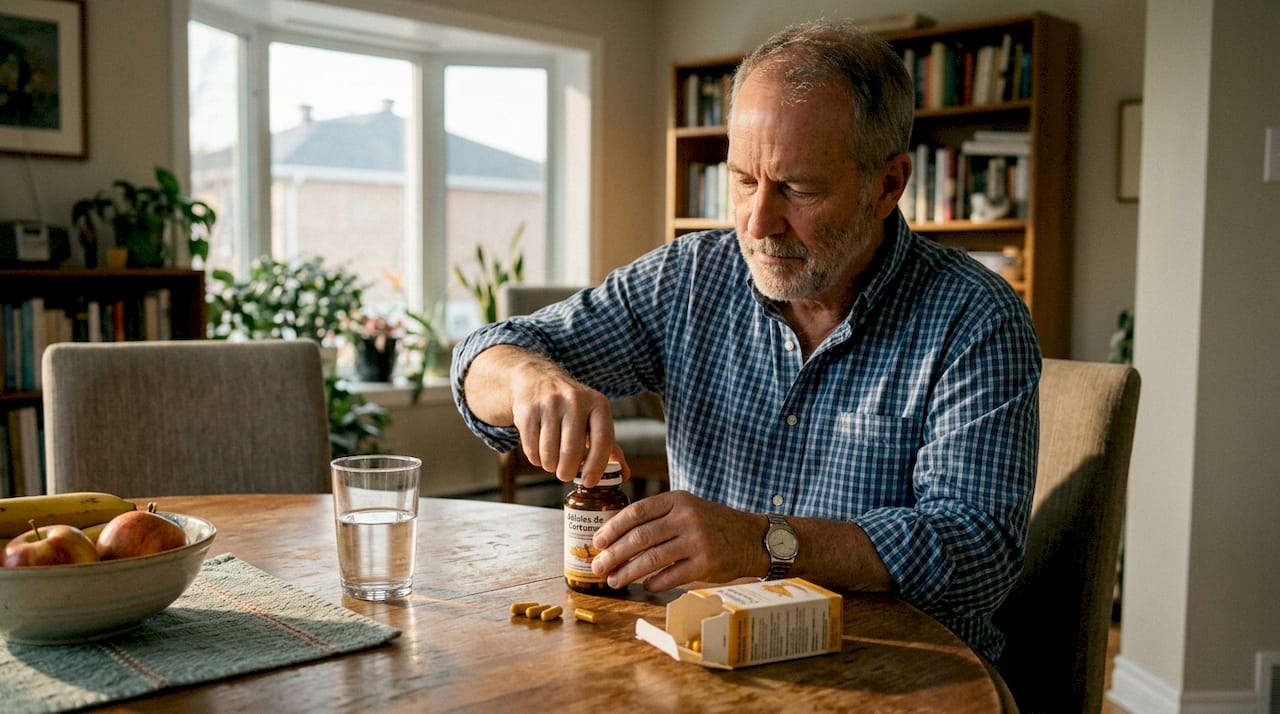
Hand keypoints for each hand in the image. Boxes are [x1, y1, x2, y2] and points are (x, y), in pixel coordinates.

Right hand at [507, 357, 624, 484]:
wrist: (538, 379)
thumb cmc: (573, 407)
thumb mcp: (595, 418)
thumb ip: (610, 447)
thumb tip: (625, 475)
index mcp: (598, 403)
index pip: (603, 441)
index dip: (596, 466)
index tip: (589, 483)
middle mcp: (575, 400)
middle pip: (572, 450)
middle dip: (567, 472)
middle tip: (565, 475)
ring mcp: (549, 404)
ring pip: (549, 453)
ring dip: (550, 466)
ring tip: (553, 461)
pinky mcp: (528, 411)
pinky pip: (531, 449)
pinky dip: (536, 459)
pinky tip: (540, 452)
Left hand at [589, 490, 765, 590]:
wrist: (752, 538)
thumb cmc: (712, 524)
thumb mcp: (688, 508)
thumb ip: (659, 517)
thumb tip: (617, 538)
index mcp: (678, 500)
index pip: (637, 512)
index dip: (613, 528)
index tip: (597, 542)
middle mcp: (687, 517)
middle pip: (640, 537)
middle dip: (614, 554)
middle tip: (599, 566)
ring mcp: (698, 541)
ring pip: (652, 559)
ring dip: (628, 572)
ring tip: (614, 580)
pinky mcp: (706, 564)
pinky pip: (671, 576)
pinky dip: (654, 583)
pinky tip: (645, 586)